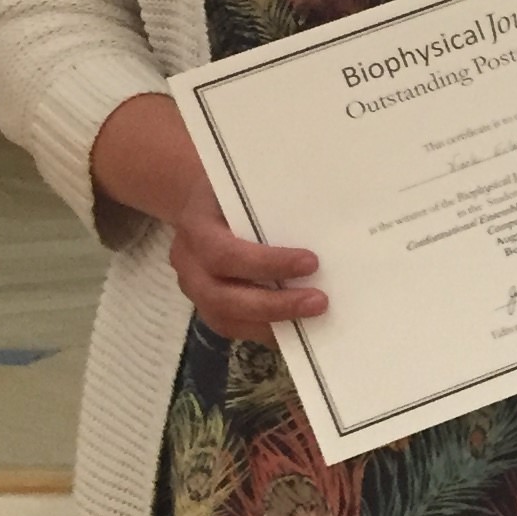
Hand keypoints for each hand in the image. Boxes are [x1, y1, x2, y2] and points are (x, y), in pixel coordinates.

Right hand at [91, 92, 323, 341]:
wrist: (203, 201)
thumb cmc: (233, 192)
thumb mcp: (245, 185)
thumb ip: (272, 201)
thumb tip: (328, 216)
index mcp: (196, 227)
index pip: (225, 254)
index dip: (267, 263)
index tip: (311, 262)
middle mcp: (188, 263)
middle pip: (223, 296)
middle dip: (275, 304)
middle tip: (320, 302)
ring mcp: (194, 288)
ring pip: (225, 318)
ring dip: (272, 322)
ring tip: (313, 320)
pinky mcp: (206, 305)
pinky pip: (232, 326)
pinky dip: (266, 330)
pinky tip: (298, 327)